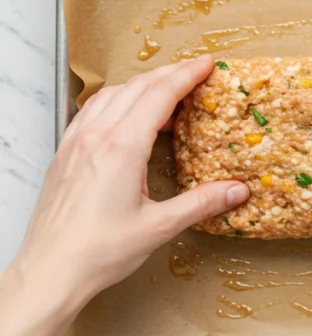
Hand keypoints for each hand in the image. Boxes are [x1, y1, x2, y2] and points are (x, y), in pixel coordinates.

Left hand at [13, 55, 249, 309]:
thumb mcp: (159, 227)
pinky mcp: (64, 155)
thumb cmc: (98, 252)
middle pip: (136, 87)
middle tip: (195, 72)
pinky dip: (115, 101)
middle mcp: (95, 137)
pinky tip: (125, 115)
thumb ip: (202, 203)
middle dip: (169, 74)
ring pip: (111, 95)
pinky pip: (91, 111)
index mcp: (122, 148)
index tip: (207, 64)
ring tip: (165, 92)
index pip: (159, 95)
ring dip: (141, 85)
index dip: (186, 75)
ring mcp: (75, 143)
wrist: (49, 271)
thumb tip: (237, 190)